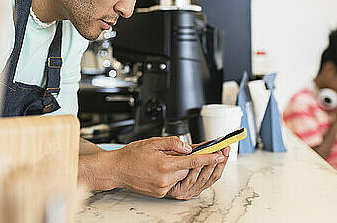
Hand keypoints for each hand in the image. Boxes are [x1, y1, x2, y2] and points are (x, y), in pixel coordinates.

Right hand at [111, 136, 225, 198]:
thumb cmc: (131, 155)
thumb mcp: (152, 142)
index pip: (193, 161)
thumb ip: (172, 143)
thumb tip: (187, 147)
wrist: (116, 170)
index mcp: (165, 165)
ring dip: (178, 168)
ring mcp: (163, 188)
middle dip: (188, 160)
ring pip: (181, 176)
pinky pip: (173, 182)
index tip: (219, 155)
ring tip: (164, 160)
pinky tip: (160, 169)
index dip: (208, 158)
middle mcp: (165, 179)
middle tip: (183, 151)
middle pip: (188, 168)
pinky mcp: (160, 193)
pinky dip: (171, 175)